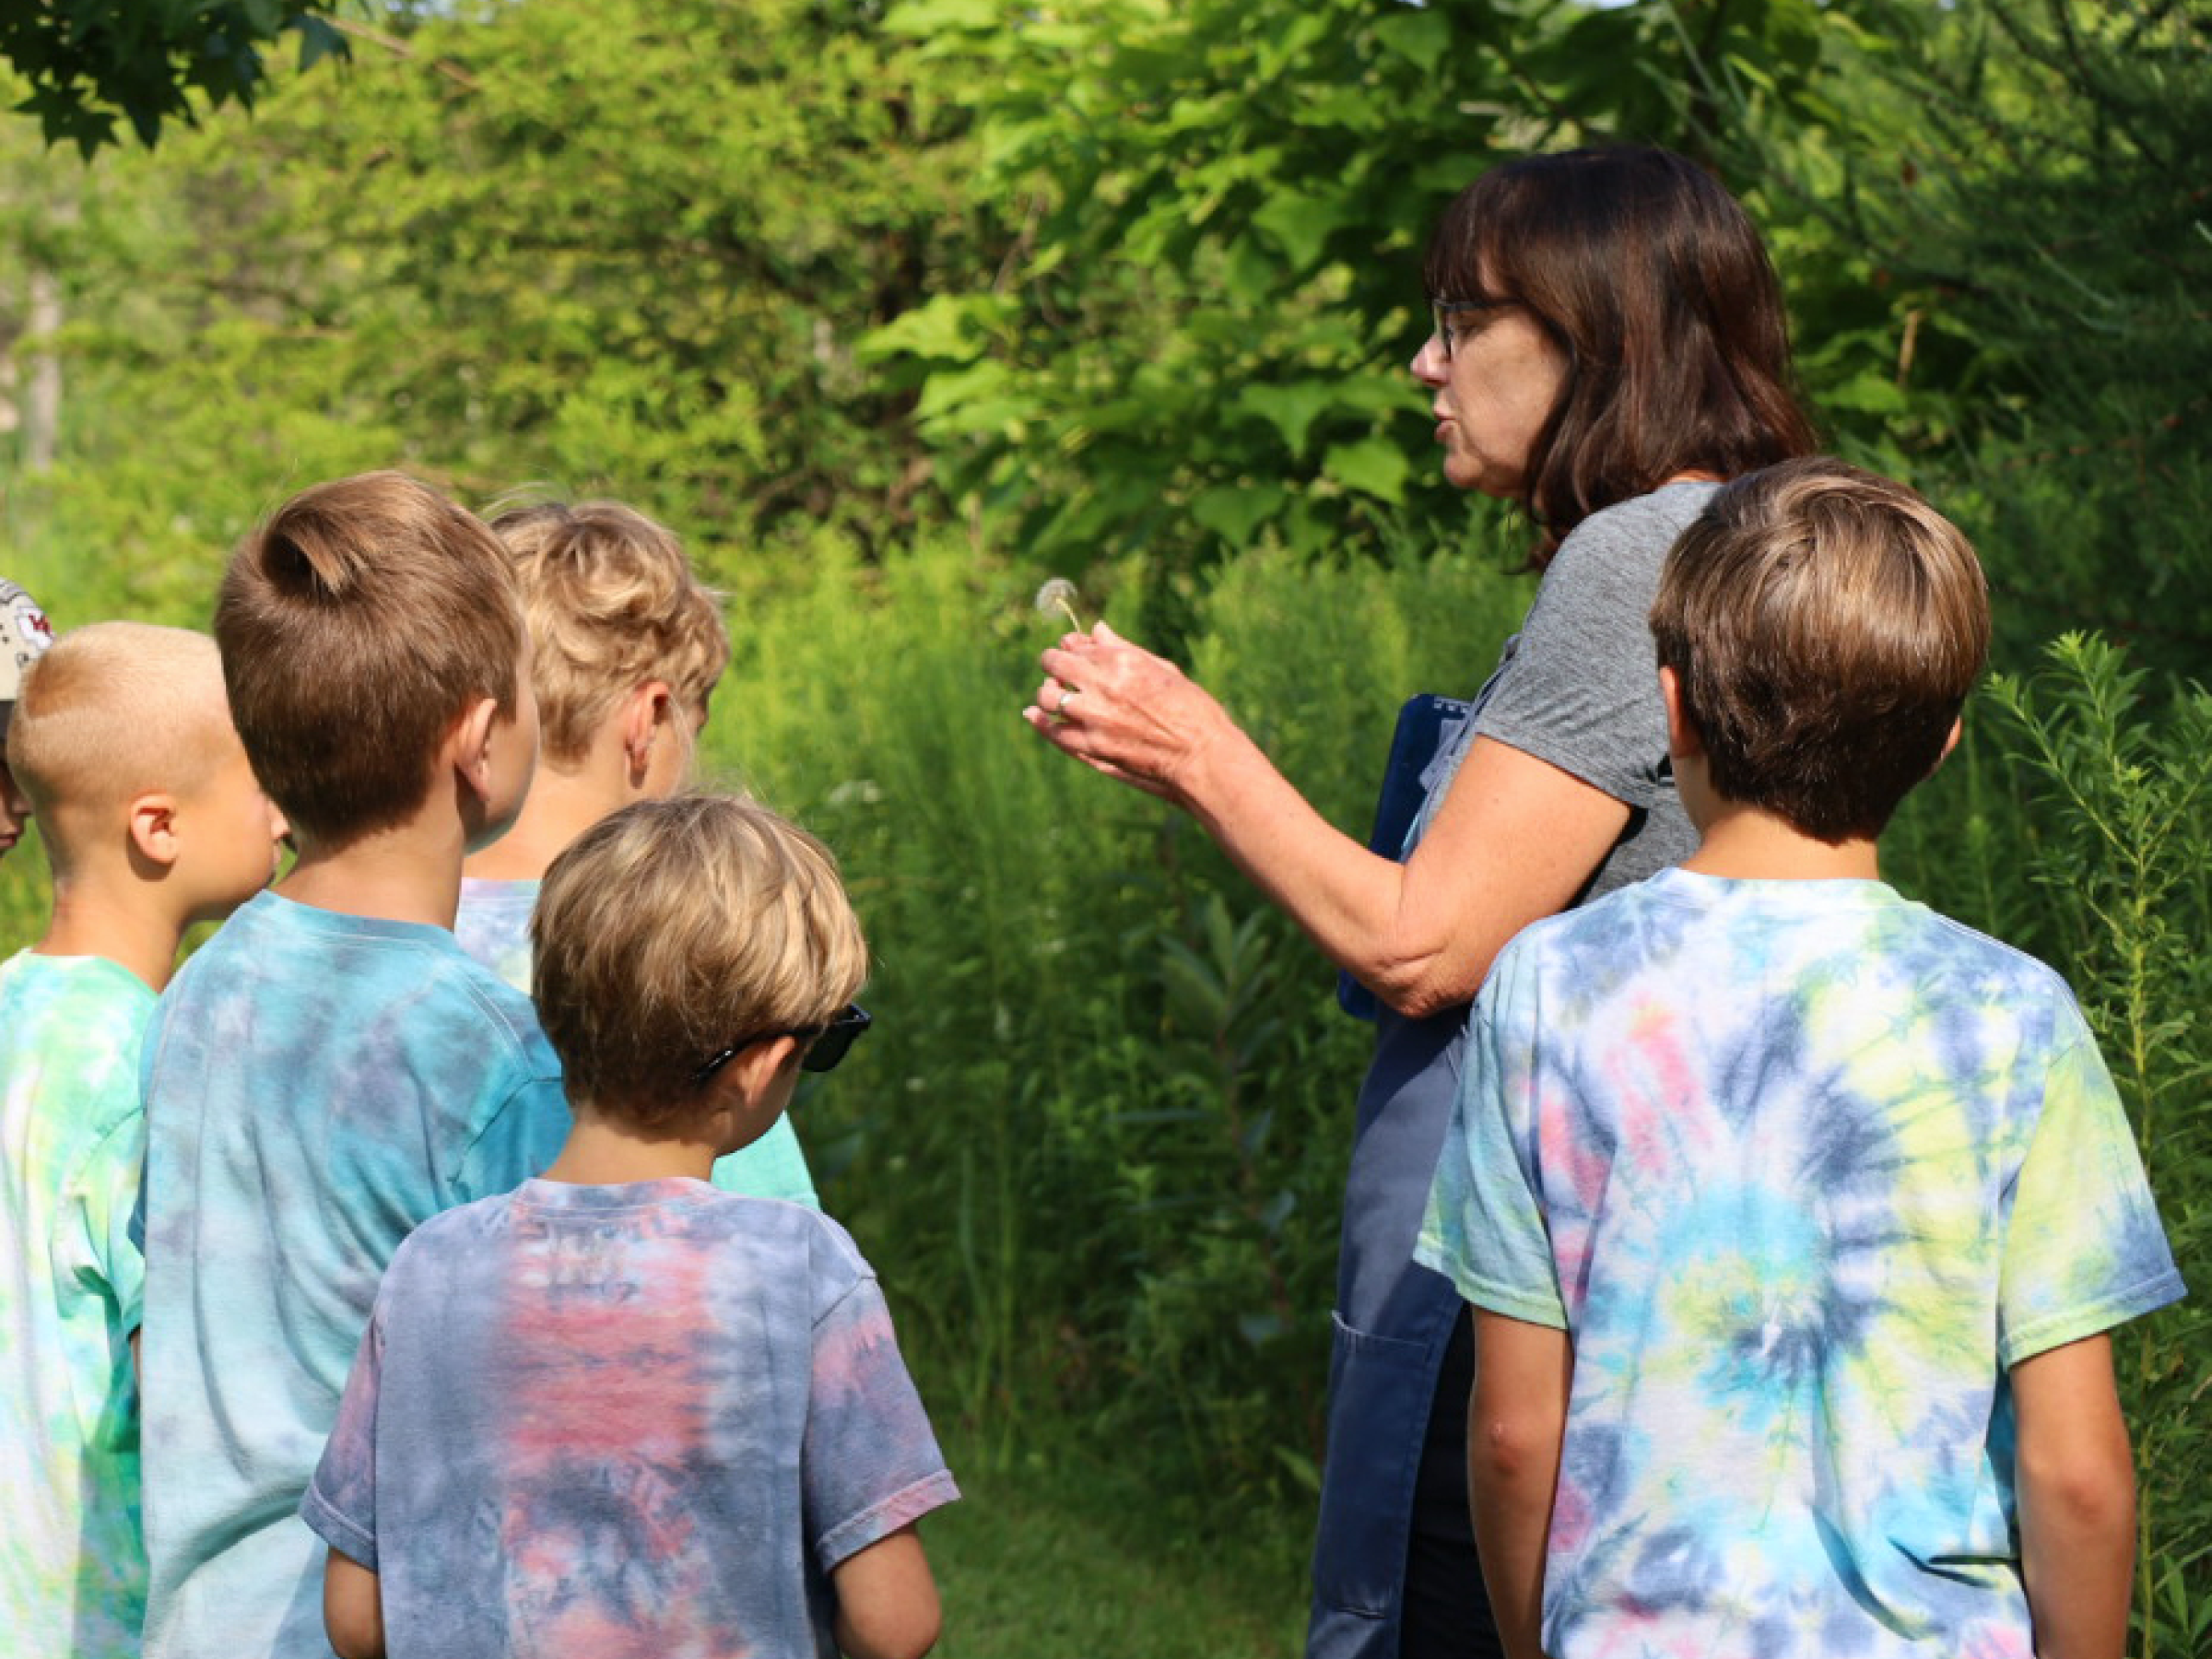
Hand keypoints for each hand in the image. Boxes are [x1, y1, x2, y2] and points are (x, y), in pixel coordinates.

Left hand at [1022, 621, 1234, 805]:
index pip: (1077, 645)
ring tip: (1057, 697)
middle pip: (1054, 664)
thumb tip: (1097, 629)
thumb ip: (1125, 649)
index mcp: (1122, 660)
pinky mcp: (1090, 747)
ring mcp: (1093, 717)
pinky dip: (1041, 721)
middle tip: (1058, 672)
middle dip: (1054, 665)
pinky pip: (1052, 730)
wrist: (1201, 756)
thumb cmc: (1192, 710)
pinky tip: (1035, 716)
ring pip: (1046, 697)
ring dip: (1048, 693)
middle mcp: (1102, 684)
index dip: (1071, 647)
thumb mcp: (1163, 670)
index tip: (1072, 651)